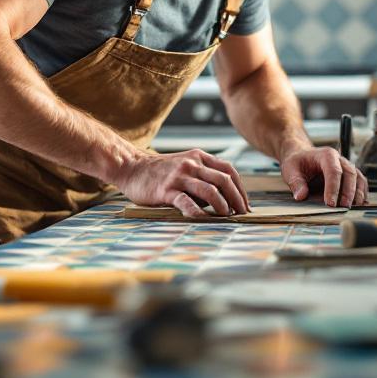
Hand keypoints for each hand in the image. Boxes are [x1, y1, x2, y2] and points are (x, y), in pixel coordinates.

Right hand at [112, 150, 250, 217]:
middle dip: (237, 199)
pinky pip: (186, 202)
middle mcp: (192, 164)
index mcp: (199, 157)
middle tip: (242, 213)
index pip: (229, 170)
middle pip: (224, 180)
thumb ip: (202, 176)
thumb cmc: (160, 171)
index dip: (240, 188)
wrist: (131, 167)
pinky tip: (205, 220)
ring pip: (210, 190)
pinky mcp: (166, 189)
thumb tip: (223, 200)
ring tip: (227, 217)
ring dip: (222, 206)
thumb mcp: (185, 165)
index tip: (245, 204)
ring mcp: (179, 176)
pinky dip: (198, 212)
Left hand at [280, 147, 367, 207]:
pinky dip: (362, 193)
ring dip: (357, 194)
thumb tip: (301, 196)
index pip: (333, 171)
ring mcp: (347, 167)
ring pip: (358, 178)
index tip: (330, 203)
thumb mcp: (290, 170)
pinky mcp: (350, 175)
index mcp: (326, 155)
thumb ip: (296, 183)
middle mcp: (340, 159)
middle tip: (343, 207)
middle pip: (350, 174)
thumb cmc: (297, 163)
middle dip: (348, 192)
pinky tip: (359, 204)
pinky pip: (360, 183)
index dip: (333, 188)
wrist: (302, 157)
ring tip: (353, 207)